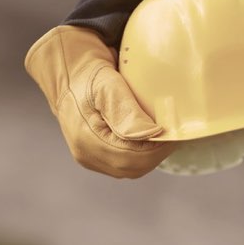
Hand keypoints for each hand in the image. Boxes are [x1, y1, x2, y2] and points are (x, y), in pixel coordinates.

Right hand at [24, 26, 173, 177]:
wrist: (70, 76)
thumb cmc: (90, 75)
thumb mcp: (108, 85)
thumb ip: (127, 111)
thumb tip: (152, 134)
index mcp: (86, 138)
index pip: (130, 157)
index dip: (156, 149)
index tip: (173, 132)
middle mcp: (85, 153)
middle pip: (131, 168)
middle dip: (156, 153)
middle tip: (173, 134)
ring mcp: (88, 158)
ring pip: (129, 169)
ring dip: (149, 156)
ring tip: (163, 136)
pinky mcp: (94, 157)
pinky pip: (122, 165)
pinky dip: (140, 155)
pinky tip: (148, 139)